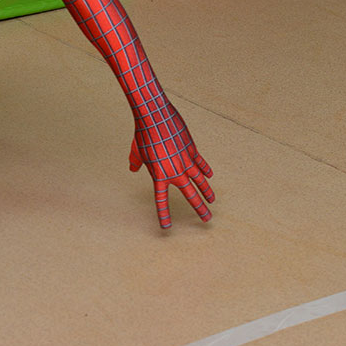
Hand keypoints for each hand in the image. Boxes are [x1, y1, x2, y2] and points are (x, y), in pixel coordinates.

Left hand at [129, 109, 214, 227]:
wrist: (156, 117)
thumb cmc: (143, 135)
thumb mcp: (136, 152)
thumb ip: (136, 163)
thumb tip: (133, 168)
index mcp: (159, 175)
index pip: (162, 200)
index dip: (164, 214)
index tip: (166, 227)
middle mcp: (175, 171)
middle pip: (190, 195)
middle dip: (199, 208)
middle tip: (207, 219)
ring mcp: (185, 161)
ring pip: (200, 180)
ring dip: (207, 191)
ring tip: (212, 201)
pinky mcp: (191, 149)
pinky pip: (200, 163)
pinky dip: (205, 169)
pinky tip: (209, 176)